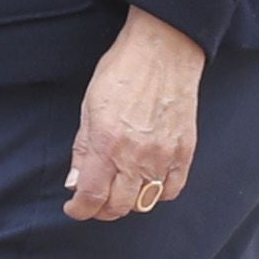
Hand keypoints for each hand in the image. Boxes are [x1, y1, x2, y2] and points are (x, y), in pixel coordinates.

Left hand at [64, 4, 205, 222]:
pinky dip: (157, 193)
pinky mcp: (184, 151)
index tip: (74, 207)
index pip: (91, 197)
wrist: (164, 49)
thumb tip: (75, 182)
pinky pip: (171, 189)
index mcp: (107, 143)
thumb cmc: (123, 70)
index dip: (79, 210)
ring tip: (120, 189)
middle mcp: (136, 155)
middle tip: (95, 198)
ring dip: (128, 202)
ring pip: (144, 203)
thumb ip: (82, 148)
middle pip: (118, 207)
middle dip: (101, 209)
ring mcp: (163, 155)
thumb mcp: (89, 106)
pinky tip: (148, 181)